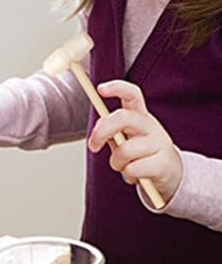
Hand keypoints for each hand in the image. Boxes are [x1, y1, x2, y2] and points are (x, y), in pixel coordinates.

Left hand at [87, 80, 181, 203]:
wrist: (170, 176)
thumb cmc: (141, 154)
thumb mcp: (124, 139)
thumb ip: (110, 130)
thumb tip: (97, 130)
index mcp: (140, 115)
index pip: (132, 94)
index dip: (117, 88)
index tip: (100, 89)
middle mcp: (150, 125)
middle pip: (124, 118)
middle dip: (102, 131)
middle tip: (93, 146)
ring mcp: (159, 143)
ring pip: (125, 150)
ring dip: (116, 162)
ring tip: (124, 166)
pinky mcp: (164, 163)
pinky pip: (134, 169)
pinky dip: (128, 175)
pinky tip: (135, 175)